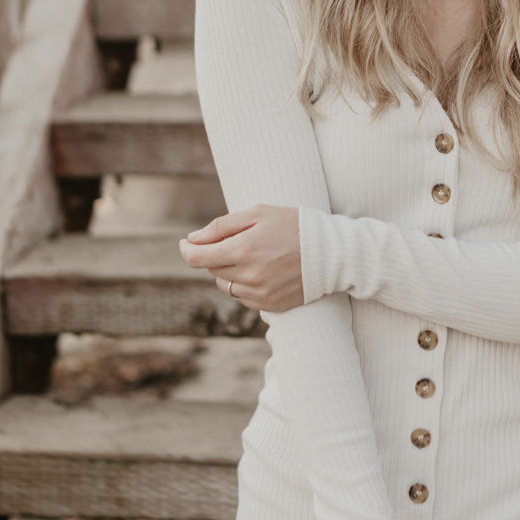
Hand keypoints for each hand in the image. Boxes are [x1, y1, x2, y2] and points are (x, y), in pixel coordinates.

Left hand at [178, 205, 303, 312]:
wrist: (333, 253)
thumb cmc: (295, 225)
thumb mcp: (259, 213)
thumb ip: (222, 226)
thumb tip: (192, 240)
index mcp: (243, 250)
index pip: (196, 258)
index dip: (187, 249)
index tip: (186, 242)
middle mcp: (248, 277)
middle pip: (211, 269)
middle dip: (215, 254)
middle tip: (236, 240)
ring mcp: (259, 294)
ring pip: (225, 285)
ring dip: (229, 271)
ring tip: (252, 255)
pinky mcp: (270, 306)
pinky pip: (243, 297)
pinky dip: (245, 284)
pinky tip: (264, 270)